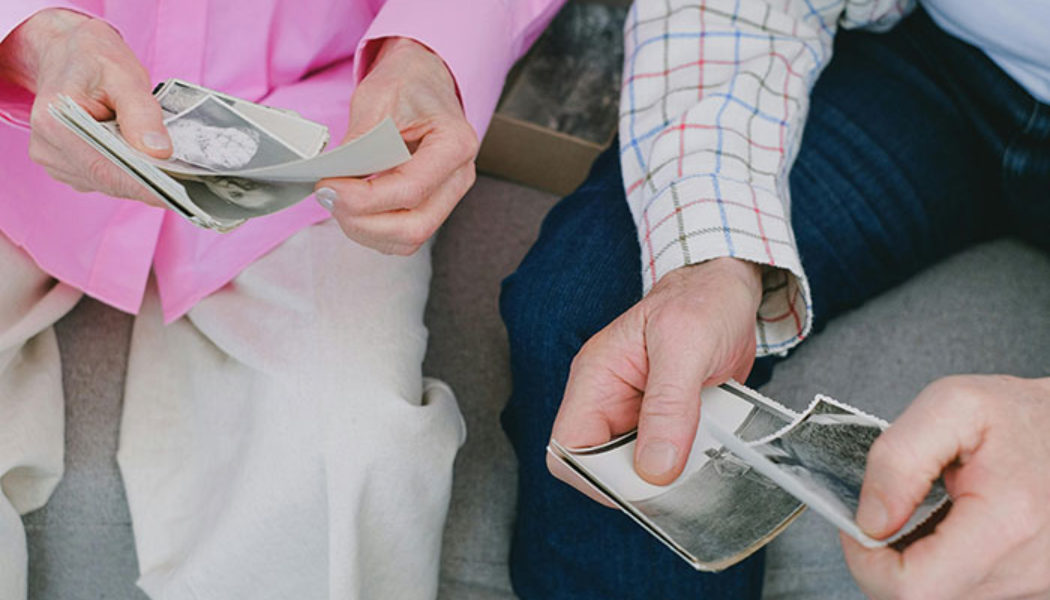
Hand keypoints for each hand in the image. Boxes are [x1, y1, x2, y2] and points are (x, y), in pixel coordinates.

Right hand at [0, 9, 171, 205]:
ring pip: (109, 184)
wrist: (69, 53)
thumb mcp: (124, 76)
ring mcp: (55, 161)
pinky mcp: (67, 167)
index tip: (179, 195)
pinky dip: (129, 174)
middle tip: (188, 183)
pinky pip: (105, 180)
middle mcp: (48, 148)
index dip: (145, 185)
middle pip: (108, 181)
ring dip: (140, 179)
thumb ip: (141, 113)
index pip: (105, 169)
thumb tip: (159, 152)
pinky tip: (146, 162)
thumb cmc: (95, 60)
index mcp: (55, 122)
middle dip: (149, 183)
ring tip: (170, 169)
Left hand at [314, 37, 477, 254]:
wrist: (422, 81)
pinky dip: (371, 230)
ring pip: (407, 239)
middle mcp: (458, 177)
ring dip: (364, 229)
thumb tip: (334, 181)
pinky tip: (352, 207)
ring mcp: (447, 197)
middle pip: (413, 227)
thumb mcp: (377, 99)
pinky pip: (402, 237)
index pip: (410, 189)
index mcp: (455, 144)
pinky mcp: (431, 207)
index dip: (364, 198)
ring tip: (337, 201)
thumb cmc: (407, 84)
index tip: (327, 185)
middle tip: (328, 197)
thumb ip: (359, 143)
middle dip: (363, 222)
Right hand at [547, 258, 763, 501]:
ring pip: (635, 470)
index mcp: (595, 379)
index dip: (595, 476)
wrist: (729, 288)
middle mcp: (609, 400)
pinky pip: (666, 460)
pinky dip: (688, 466)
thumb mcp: (685, 345)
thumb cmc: (701, 301)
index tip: (639, 486)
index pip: (567, 446)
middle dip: (638, 480)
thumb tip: (654, 466)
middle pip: (600, 466)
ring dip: (668, 475)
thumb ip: (669, 406)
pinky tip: (711, 452)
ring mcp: (636, 414)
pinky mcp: (666, 423)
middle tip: (680, 478)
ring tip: (700, 459)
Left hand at [843, 375, 1049, 598]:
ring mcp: (1035, 589)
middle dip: (886, 560)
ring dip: (918, 564)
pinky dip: (945, 568)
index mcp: (1006, 524)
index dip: (868, 562)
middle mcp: (1028, 571)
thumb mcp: (954, 406)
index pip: (912, 590)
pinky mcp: (1034, 591)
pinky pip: (967, 592)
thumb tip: (871, 520)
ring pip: (943, 598)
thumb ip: (899, 459)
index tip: (861, 527)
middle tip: (890, 513)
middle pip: (921, 599)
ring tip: (931, 516)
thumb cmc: (1027, 417)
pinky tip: (951, 534)